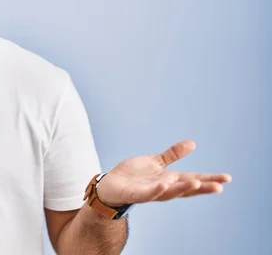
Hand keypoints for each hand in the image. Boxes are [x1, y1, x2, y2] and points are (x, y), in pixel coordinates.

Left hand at [96, 140, 231, 206]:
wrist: (110, 185)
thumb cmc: (134, 175)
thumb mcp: (155, 162)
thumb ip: (172, 155)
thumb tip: (193, 144)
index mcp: (169, 179)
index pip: (193, 179)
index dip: (209, 179)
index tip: (227, 178)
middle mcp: (163, 187)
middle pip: (185, 189)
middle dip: (201, 188)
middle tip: (219, 187)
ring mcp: (150, 191)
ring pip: (169, 192)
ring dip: (182, 189)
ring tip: (196, 183)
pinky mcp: (135, 194)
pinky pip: (148, 193)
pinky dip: (157, 189)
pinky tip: (165, 183)